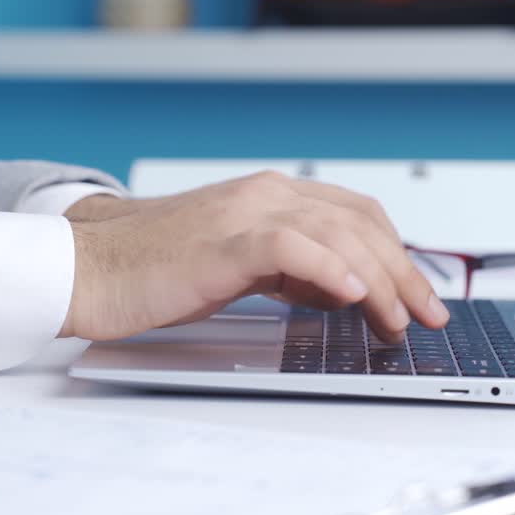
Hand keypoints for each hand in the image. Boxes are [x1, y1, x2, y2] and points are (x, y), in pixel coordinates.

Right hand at [58, 172, 449, 341]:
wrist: (88, 267)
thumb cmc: (154, 269)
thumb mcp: (240, 266)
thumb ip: (291, 269)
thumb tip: (343, 291)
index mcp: (270, 196)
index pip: (356, 216)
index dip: (398, 255)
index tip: (419, 296)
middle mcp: (264, 195)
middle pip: (360, 223)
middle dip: (404, 272)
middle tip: (426, 315)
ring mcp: (244, 214)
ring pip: (337, 234)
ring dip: (378, 279)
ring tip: (396, 319)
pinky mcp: (223, 242)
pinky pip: (291, 247)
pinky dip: (330, 269)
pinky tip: (354, 294)